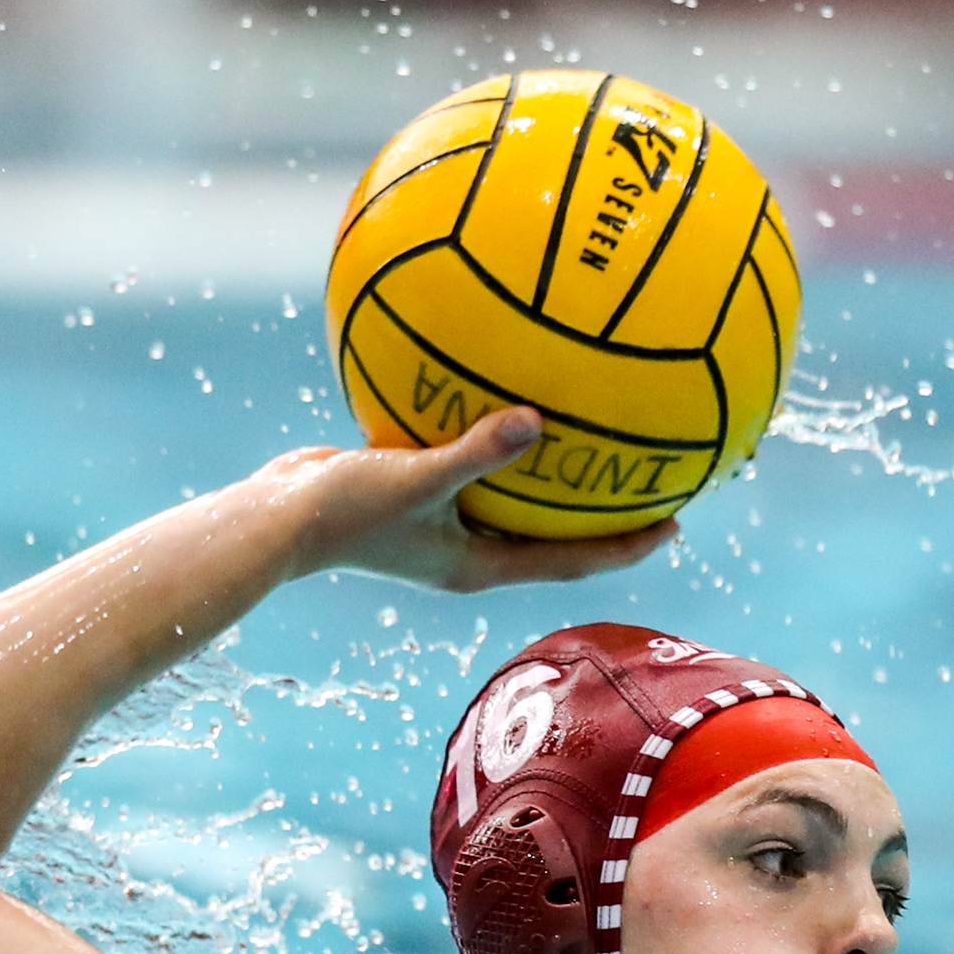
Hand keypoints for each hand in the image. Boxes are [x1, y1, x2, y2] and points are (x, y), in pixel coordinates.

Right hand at [271, 410, 680, 592]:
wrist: (275, 517)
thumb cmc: (343, 510)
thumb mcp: (416, 479)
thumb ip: (477, 454)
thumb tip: (538, 421)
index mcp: (480, 562)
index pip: (572, 559)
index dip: (626, 546)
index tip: (677, 525)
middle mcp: (469, 548)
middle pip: (556, 534)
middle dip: (604, 511)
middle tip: (656, 480)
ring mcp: (443, 522)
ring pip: (514, 498)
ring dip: (552, 475)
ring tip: (595, 437)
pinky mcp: (418, 492)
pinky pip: (473, 463)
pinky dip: (495, 438)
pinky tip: (510, 391)